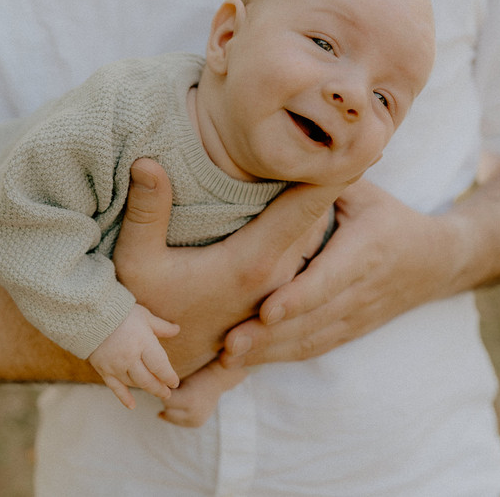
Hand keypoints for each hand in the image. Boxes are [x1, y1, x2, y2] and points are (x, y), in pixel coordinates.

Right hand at [88, 304, 180, 409]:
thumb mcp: (144, 315)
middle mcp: (130, 357)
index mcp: (143, 342)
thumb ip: (161, 326)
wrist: (90, 313)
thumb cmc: (120, 311)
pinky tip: (132, 405)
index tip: (174, 382)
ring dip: (145, 389)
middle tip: (167, 393)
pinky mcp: (103, 369)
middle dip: (159, 388)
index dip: (169, 377)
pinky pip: (115, 387)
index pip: (160, 366)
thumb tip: (177, 329)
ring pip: (134, 383)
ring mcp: (116, 365)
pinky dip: (124, 397)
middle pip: (148, 379)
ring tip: (154, 391)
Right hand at [113, 159, 348, 375]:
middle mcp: (276, 277)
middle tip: (355, 137)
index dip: (334, 173)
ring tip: (343, 161)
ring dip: (325, 203)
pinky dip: (316, 228)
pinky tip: (317, 206)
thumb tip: (147, 161)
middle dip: (334, 178)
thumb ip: (147, 211)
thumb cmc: (144, 309)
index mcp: (252, 262)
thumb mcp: (136, 262)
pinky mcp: (274, 298)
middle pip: (319, 216)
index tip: (364, 141)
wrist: (153, 363)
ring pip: (316, 235)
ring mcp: (278, 290)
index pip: (305, 207)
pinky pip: (307, 255)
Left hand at [158, 360, 246, 427]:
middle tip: (168, 389)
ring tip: (175, 396)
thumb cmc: (196, 371)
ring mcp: (197, 420)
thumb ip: (167, 385)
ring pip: (171, 417)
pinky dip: (175, 413)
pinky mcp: (197, 423)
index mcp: (190, 400)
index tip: (161, 384)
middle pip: (167, 410)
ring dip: (169, 407)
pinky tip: (177, 404)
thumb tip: (149, 389)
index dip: (162, 391)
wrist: (218, 379)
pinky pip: (178, 421)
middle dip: (166, 399)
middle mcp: (194, 413)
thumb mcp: (181, 376)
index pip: (165, 400)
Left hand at [221, 180, 458, 366]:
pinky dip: (283, 358)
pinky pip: (316, 348)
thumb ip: (326, 182)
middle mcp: (363, 289)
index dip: (299, 296)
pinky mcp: (351, 332)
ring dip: (270, 354)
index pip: (329, 279)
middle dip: (270, 336)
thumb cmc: (388, 216)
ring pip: (311, 341)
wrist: (438, 261)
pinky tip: (249, 363)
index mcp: (366, 250)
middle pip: (313, 319)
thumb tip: (282, 157)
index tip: (266, 310)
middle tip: (228, 344)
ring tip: (227, 359)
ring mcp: (358, 316)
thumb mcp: (363, 192)